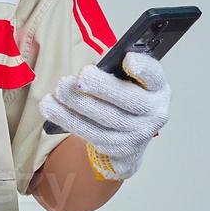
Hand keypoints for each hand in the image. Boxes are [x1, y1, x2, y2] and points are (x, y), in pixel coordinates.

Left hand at [38, 50, 170, 180]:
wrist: (130, 138)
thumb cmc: (126, 98)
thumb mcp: (129, 80)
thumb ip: (116, 69)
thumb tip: (94, 66)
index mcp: (157, 88)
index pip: (155, 76)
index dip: (143, 68)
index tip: (128, 60)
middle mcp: (153, 113)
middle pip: (129, 100)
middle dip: (102, 87)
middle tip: (81, 76)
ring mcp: (137, 134)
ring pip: (106, 120)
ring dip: (78, 105)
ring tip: (59, 90)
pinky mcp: (118, 149)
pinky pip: (91, 134)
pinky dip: (68, 120)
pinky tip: (51, 107)